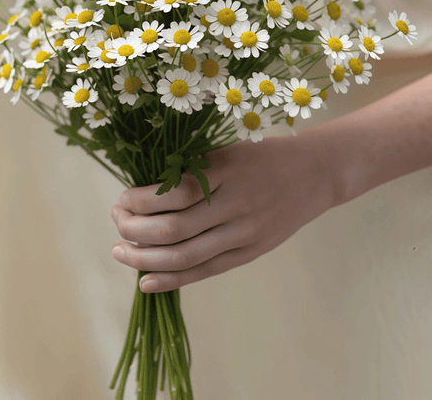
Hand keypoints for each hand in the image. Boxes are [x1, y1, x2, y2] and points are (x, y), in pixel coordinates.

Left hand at [110, 133, 333, 292]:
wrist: (315, 173)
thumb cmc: (264, 156)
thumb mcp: (228, 151)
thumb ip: (193, 169)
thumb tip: (144, 192)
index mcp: (227, 170)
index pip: (174, 193)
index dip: (141, 201)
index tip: (122, 198)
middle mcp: (235, 204)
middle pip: (174, 229)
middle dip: (134, 229)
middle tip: (116, 221)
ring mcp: (244, 233)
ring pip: (185, 256)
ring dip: (144, 258)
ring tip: (120, 251)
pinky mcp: (250, 253)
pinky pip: (205, 271)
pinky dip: (172, 280)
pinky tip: (145, 281)